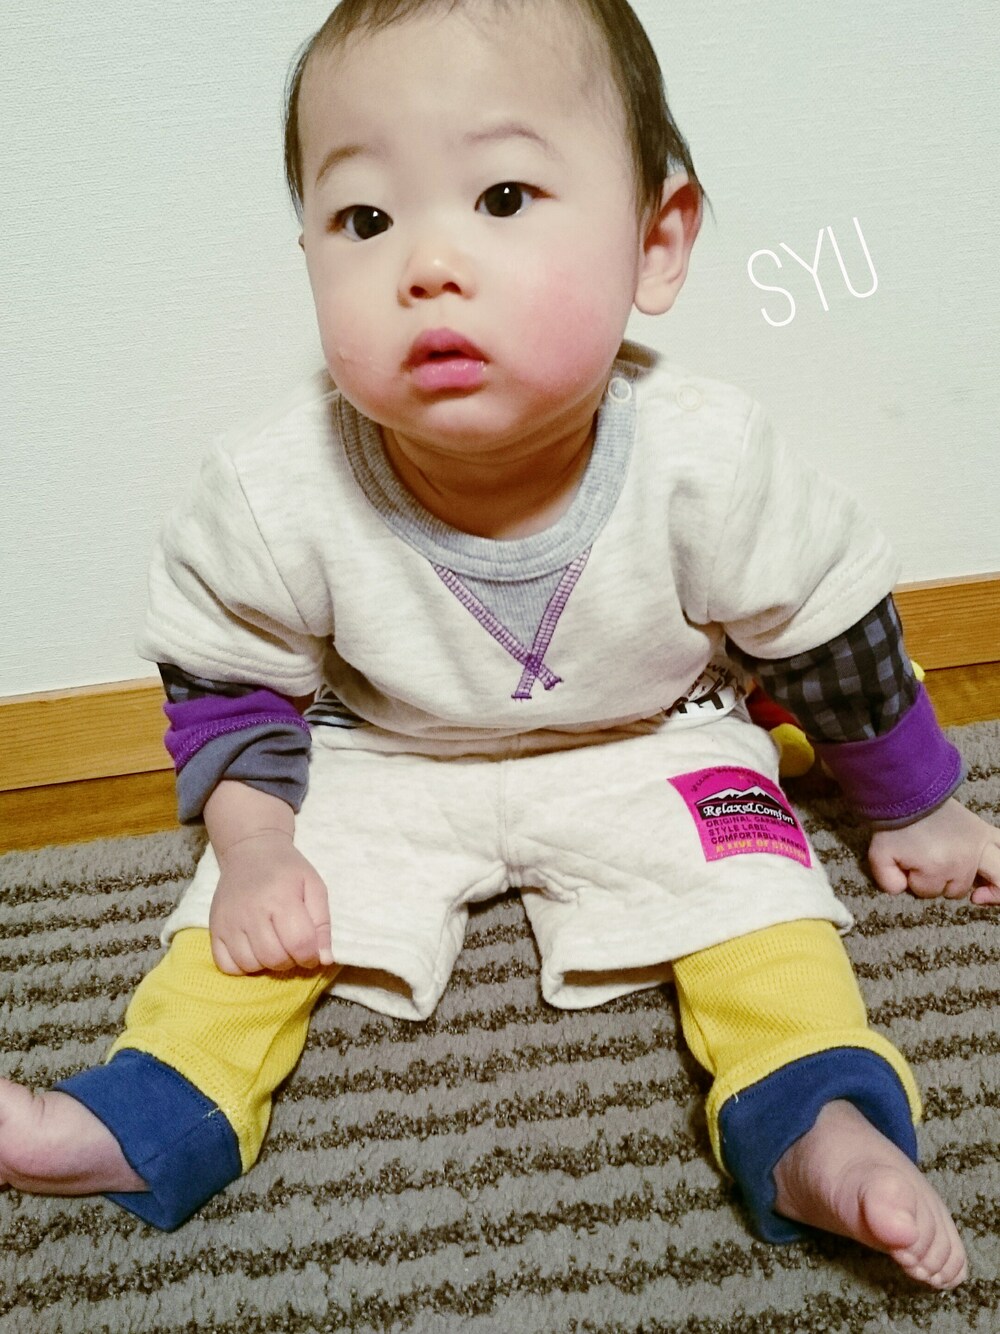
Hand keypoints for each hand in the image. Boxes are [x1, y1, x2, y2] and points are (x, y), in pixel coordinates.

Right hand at [208, 831, 334, 973]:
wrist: (250, 851)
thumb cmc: (287, 870)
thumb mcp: (314, 887)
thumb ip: (322, 924)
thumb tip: (324, 960)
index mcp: (281, 898)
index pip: (299, 944)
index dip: (311, 957)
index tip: (313, 954)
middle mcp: (252, 911)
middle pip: (274, 959)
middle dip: (290, 961)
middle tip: (292, 948)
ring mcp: (229, 921)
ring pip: (250, 965)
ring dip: (267, 965)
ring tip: (273, 946)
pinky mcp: (214, 928)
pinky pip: (226, 965)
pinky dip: (241, 967)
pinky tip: (252, 951)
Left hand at [868, 798, 999, 904]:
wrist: (908, 790)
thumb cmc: (893, 823)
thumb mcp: (879, 855)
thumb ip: (888, 880)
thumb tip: (902, 889)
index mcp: (936, 868)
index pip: (926, 891)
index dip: (912, 881)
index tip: (903, 864)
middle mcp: (963, 861)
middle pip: (955, 891)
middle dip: (938, 885)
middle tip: (925, 869)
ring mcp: (977, 846)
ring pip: (977, 879)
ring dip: (967, 880)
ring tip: (969, 886)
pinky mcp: (984, 832)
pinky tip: (990, 877)